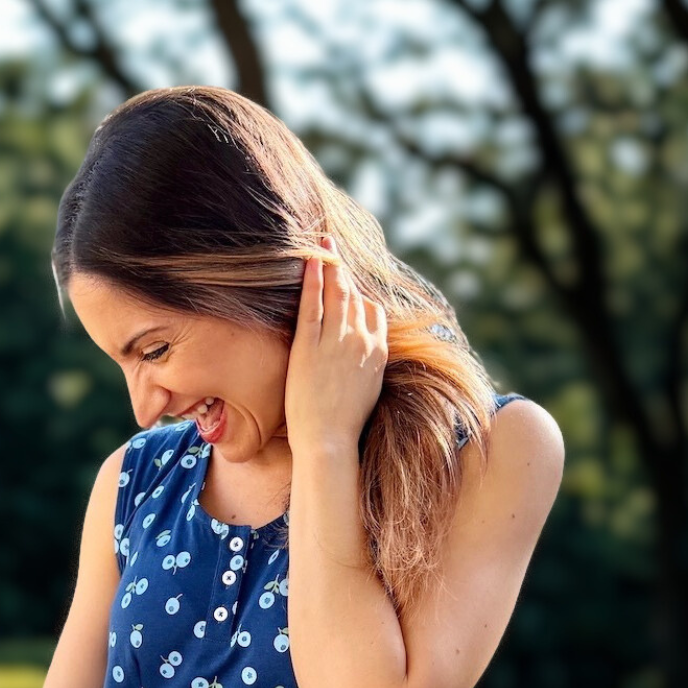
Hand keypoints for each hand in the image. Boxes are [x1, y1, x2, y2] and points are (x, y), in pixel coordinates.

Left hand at [284, 243, 386, 461]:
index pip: (373, 311)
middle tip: (333, 247)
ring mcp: (336, 342)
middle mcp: (360, 340)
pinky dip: (312, 281)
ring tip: (322, 246)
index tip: (348, 284)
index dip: (359, 295)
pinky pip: (312, 306)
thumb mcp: (368, 391)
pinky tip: (309, 262)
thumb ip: (368, 366)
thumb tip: (363, 358)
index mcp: (378, 351)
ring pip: (335, 295)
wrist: (330, 442)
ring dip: (330, 266)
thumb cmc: (345, 426)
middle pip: (353, 296)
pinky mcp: (310, 348)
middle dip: (343, 270)